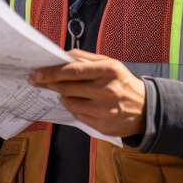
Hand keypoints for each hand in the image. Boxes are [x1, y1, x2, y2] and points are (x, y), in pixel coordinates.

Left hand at [29, 49, 145, 137]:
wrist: (146, 108)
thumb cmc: (123, 81)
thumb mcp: (110, 63)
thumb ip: (86, 58)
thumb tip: (62, 56)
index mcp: (108, 70)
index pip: (73, 71)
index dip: (52, 72)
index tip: (37, 73)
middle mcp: (106, 90)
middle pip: (68, 88)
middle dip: (50, 83)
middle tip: (38, 80)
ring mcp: (104, 110)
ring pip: (69, 103)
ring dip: (62, 96)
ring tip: (65, 91)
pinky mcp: (102, 126)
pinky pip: (77, 115)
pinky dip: (73, 107)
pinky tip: (77, 101)